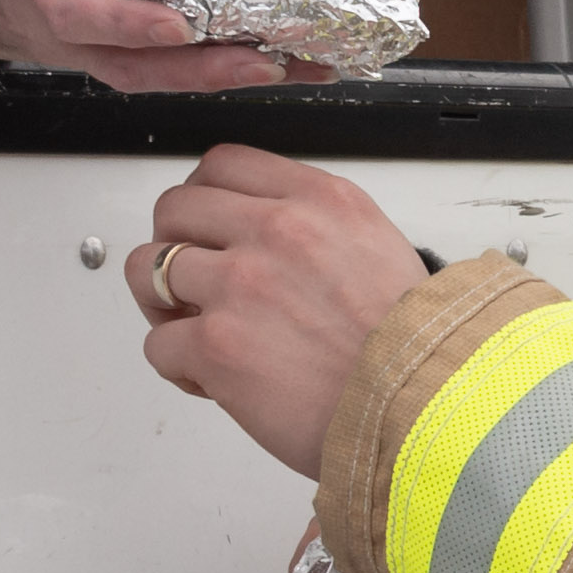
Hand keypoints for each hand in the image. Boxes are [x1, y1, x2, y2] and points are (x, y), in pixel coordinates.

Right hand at [0, 0, 288, 88]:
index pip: (79, 13)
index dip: (132, 23)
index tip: (182, 23)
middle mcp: (50, 27)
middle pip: (132, 68)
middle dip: (210, 71)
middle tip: (280, 60)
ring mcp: (70, 50)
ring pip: (146, 80)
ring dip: (220, 78)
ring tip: (295, 65)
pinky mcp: (87, 54)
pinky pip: (146, 71)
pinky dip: (203, 71)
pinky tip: (259, 58)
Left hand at [136, 143, 438, 468]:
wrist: (428, 408)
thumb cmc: (413, 348)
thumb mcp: (379, 249)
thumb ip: (318, 230)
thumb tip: (260, 238)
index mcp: (320, 201)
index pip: (224, 164)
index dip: (203, 196)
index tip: (208, 226)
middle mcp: (276, 230)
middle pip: (174, 208)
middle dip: (172, 244)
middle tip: (193, 283)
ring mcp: (240, 285)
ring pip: (145, 268)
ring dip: (161, 302)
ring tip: (192, 330)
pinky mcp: (216, 345)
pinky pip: (157, 344)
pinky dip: (178, 367)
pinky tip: (214, 382)